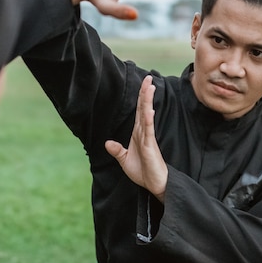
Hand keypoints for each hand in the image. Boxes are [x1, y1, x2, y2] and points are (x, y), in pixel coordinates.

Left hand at [105, 75, 167, 201]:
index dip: (141, 98)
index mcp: (138, 133)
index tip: (144, 84)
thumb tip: (107, 143)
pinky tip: (149, 111)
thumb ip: (117, 151)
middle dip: (145, 93)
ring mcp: (148, 138)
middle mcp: (144, 132)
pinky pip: (148, 131)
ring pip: (147, 116)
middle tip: (149, 77)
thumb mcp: (125, 160)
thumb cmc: (143, 172)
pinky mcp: (150, 147)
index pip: (139, 112)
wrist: (154, 184)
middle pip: (144, 109)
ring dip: (148, 102)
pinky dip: (148, 120)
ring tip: (150, 87)